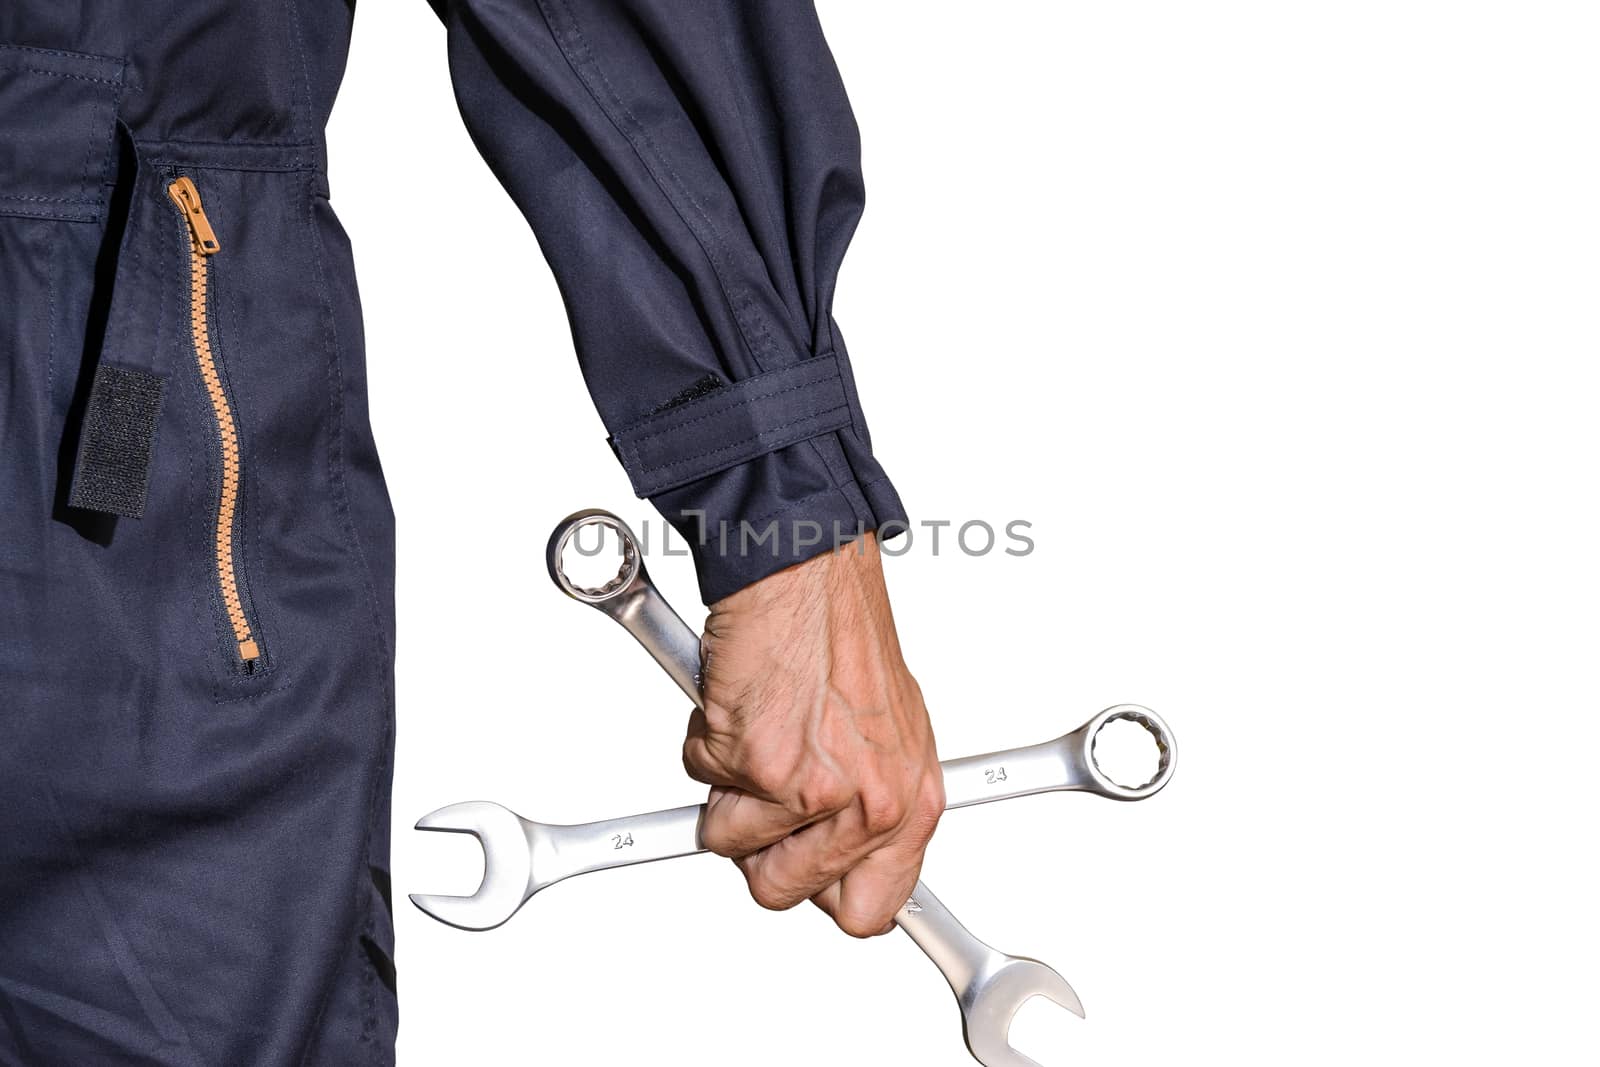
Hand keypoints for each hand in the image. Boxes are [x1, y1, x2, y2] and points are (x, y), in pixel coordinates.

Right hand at [683, 533, 943, 936]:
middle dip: (756, 846)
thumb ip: (869, 805)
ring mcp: (816, 788)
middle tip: (763, 790)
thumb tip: (837, 861)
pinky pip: (700, 783)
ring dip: (725, 789)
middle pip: (782, 892)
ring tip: (757, 728)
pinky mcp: (760, 762)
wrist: (806, 570)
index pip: (868, 911)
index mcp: (911, 803)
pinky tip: (740, 701)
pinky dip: (705, 742)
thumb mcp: (888, 733)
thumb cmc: (840, 634)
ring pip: (728, 844)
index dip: (822, 894)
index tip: (801, 871)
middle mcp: (872, 804)